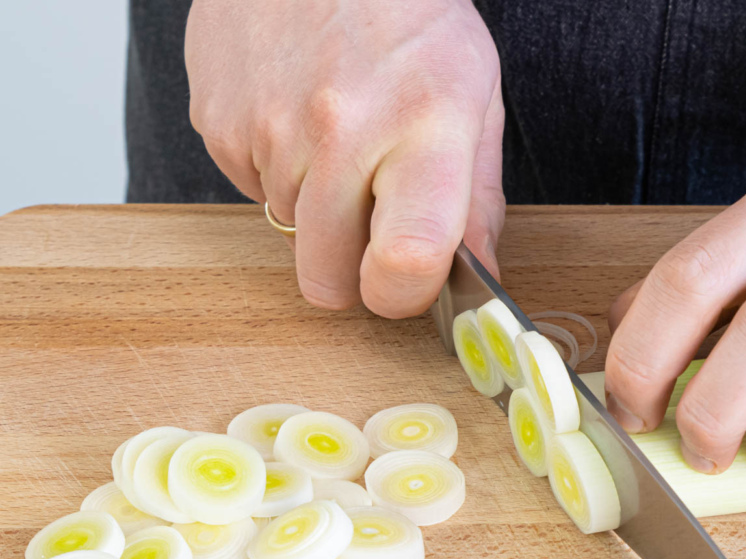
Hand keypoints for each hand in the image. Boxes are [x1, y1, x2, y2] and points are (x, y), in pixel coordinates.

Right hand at [186, 0, 504, 315]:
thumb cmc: (410, 17)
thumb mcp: (475, 95)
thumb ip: (478, 198)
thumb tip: (479, 277)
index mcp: (423, 124)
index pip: (406, 258)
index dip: (404, 295)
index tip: (409, 284)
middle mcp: (340, 129)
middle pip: (328, 278)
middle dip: (353, 269)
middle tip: (375, 216)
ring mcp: (268, 126)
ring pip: (290, 235)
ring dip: (317, 210)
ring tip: (342, 139)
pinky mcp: (217, 121)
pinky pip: (252, 191)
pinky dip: (280, 172)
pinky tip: (301, 117)